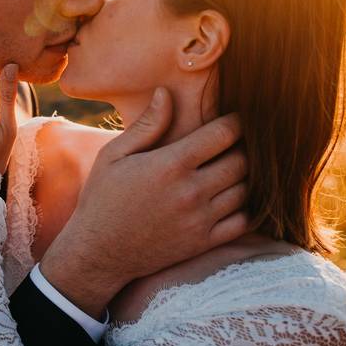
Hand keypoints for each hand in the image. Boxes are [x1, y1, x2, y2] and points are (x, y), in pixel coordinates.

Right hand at [39, 88, 249, 316]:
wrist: (98, 252)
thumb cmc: (103, 198)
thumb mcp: (114, 155)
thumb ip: (146, 125)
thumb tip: (166, 93)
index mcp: (170, 165)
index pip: (223, 134)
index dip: (235, 122)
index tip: (233, 119)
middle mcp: (191, 192)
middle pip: (241, 161)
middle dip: (244, 147)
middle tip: (235, 143)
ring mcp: (200, 219)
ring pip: (246, 190)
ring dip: (246, 176)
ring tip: (235, 167)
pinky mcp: (204, 242)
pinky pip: (244, 221)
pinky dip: (247, 207)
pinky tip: (234, 197)